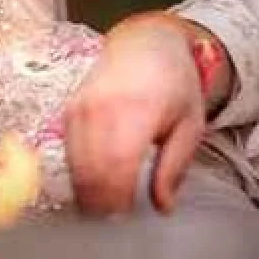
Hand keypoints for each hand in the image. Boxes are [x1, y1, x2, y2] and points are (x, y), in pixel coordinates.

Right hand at [64, 16, 206, 215]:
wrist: (146, 43)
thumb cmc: (174, 82)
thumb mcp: (189, 124)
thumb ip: (174, 167)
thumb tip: (163, 205)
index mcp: (137, 108)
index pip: (117, 167)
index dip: (119, 199)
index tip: (128, 215)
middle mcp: (103, 107)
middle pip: (92, 171)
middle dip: (103, 202)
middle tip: (118, 214)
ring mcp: (82, 107)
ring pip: (76, 166)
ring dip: (89, 191)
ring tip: (108, 202)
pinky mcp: (70, 110)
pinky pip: (68, 153)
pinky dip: (80, 173)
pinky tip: (97, 180)